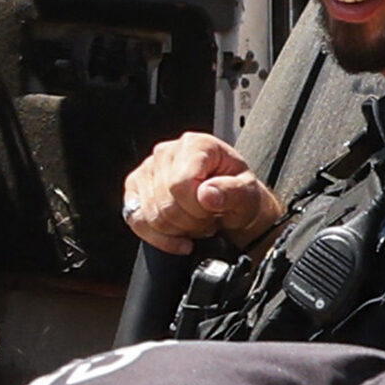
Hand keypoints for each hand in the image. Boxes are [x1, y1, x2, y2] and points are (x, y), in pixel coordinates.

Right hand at [121, 129, 280, 259]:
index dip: (197, 208)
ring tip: (195, 224)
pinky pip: (136, 221)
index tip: (213, 213)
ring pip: (150, 216)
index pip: (180, 184)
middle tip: (207, 221)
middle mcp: (166, 152)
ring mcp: (147, 170)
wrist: (230, 205)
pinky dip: (158, 238)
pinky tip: (178, 239)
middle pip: (165, 203)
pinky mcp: (135, 190)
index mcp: (196, 145)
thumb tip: (207, 194)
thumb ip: (232, 193)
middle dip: (189, 223)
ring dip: (177, 230)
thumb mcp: (248, 195)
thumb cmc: (238, 195)